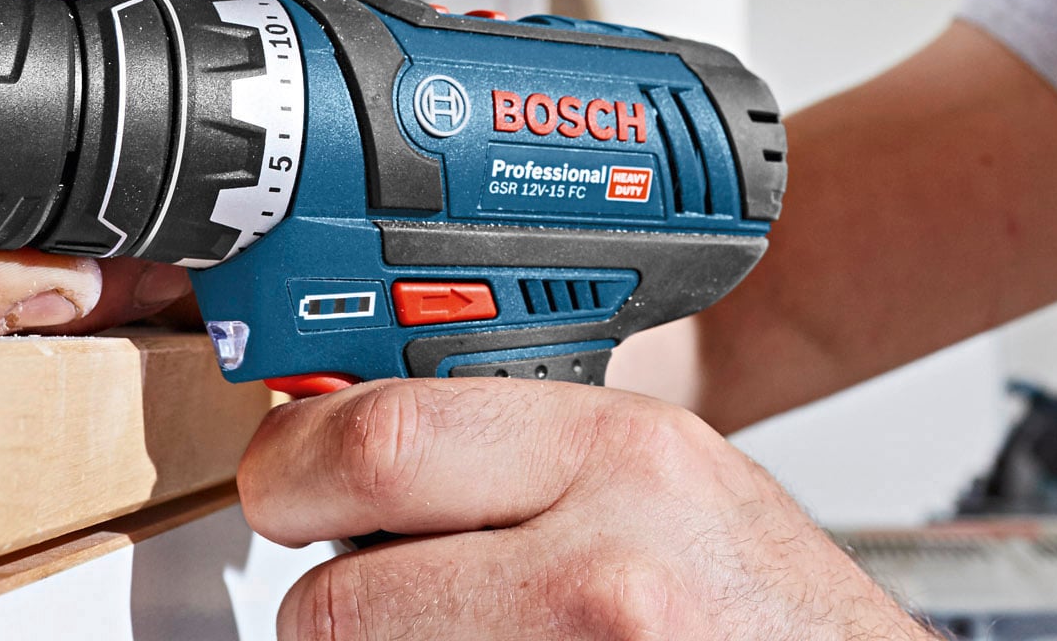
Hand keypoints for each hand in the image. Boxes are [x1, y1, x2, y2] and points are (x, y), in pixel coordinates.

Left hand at [239, 378, 925, 638]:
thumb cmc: (768, 612)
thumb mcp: (668, 479)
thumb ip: (523, 446)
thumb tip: (353, 435)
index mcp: (620, 460)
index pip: (377, 441)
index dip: (297, 464)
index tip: (289, 476)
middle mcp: (599, 575)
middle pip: (333, 599)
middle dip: (316, 599)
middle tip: (341, 590)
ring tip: (467, 634)